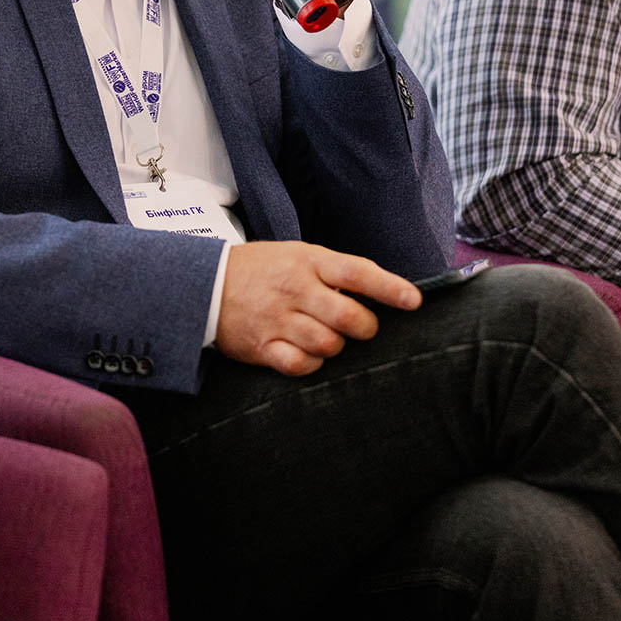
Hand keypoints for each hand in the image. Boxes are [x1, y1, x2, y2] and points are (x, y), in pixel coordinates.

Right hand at [215, 241, 421, 375]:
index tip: (414, 301)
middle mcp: (295, 289)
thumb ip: (334, 271)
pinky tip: (307, 353)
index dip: (390, 287)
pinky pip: (301, 365)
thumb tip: (381, 291)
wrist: (205, 283)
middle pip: (348, 317)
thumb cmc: (262, 269)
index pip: (357, 272)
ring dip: (337, 346)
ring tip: (328, 336)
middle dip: (366, 327)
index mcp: (308, 261)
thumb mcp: (297, 255)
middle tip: (363, 326)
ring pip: (328, 344)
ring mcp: (278, 319)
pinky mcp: (262, 346)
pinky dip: (312, 364)